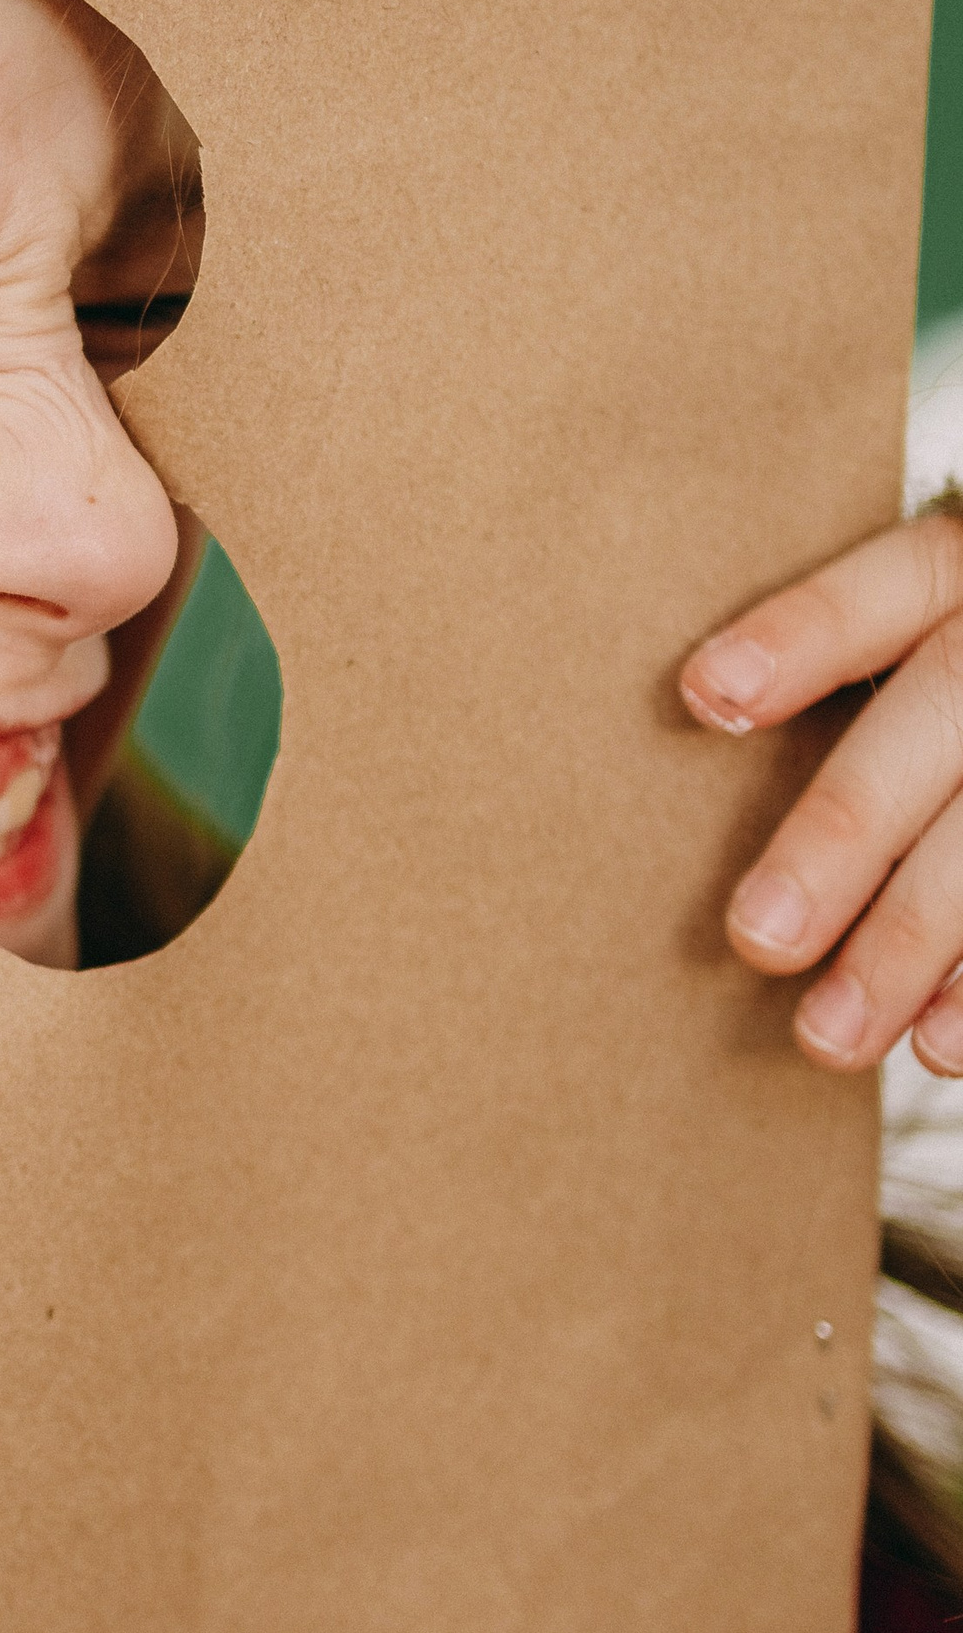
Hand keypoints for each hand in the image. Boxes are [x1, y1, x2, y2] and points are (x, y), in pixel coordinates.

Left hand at [684, 505, 962, 1076]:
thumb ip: (837, 687)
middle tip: (758, 937)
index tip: (706, 697)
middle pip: (942, 717)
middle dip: (847, 830)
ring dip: (917, 937)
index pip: (893, 585)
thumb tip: (694, 748)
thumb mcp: (922, 645)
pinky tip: (938, 1047)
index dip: (804, 636)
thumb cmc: (943, 689)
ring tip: (829, 1036)